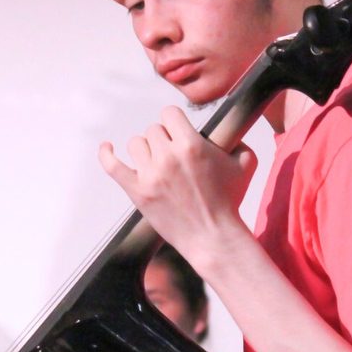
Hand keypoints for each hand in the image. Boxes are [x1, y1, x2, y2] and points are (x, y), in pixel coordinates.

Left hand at [98, 106, 256, 265]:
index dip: (174, 123)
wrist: (213, 237)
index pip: (169, 114)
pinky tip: (108, 148)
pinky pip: (112, 165)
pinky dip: (106, 154)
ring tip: (157, 164)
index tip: (178, 134)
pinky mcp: (137, 192)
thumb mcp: (244, 165)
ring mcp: (150, 175)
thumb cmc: (229, 202)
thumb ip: (238, 141)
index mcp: (191, 145)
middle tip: (174, 159)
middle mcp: (168, 157)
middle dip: (163, 141)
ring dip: (145, 151)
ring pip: (135, 144)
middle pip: (153, 130)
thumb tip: (229, 131)